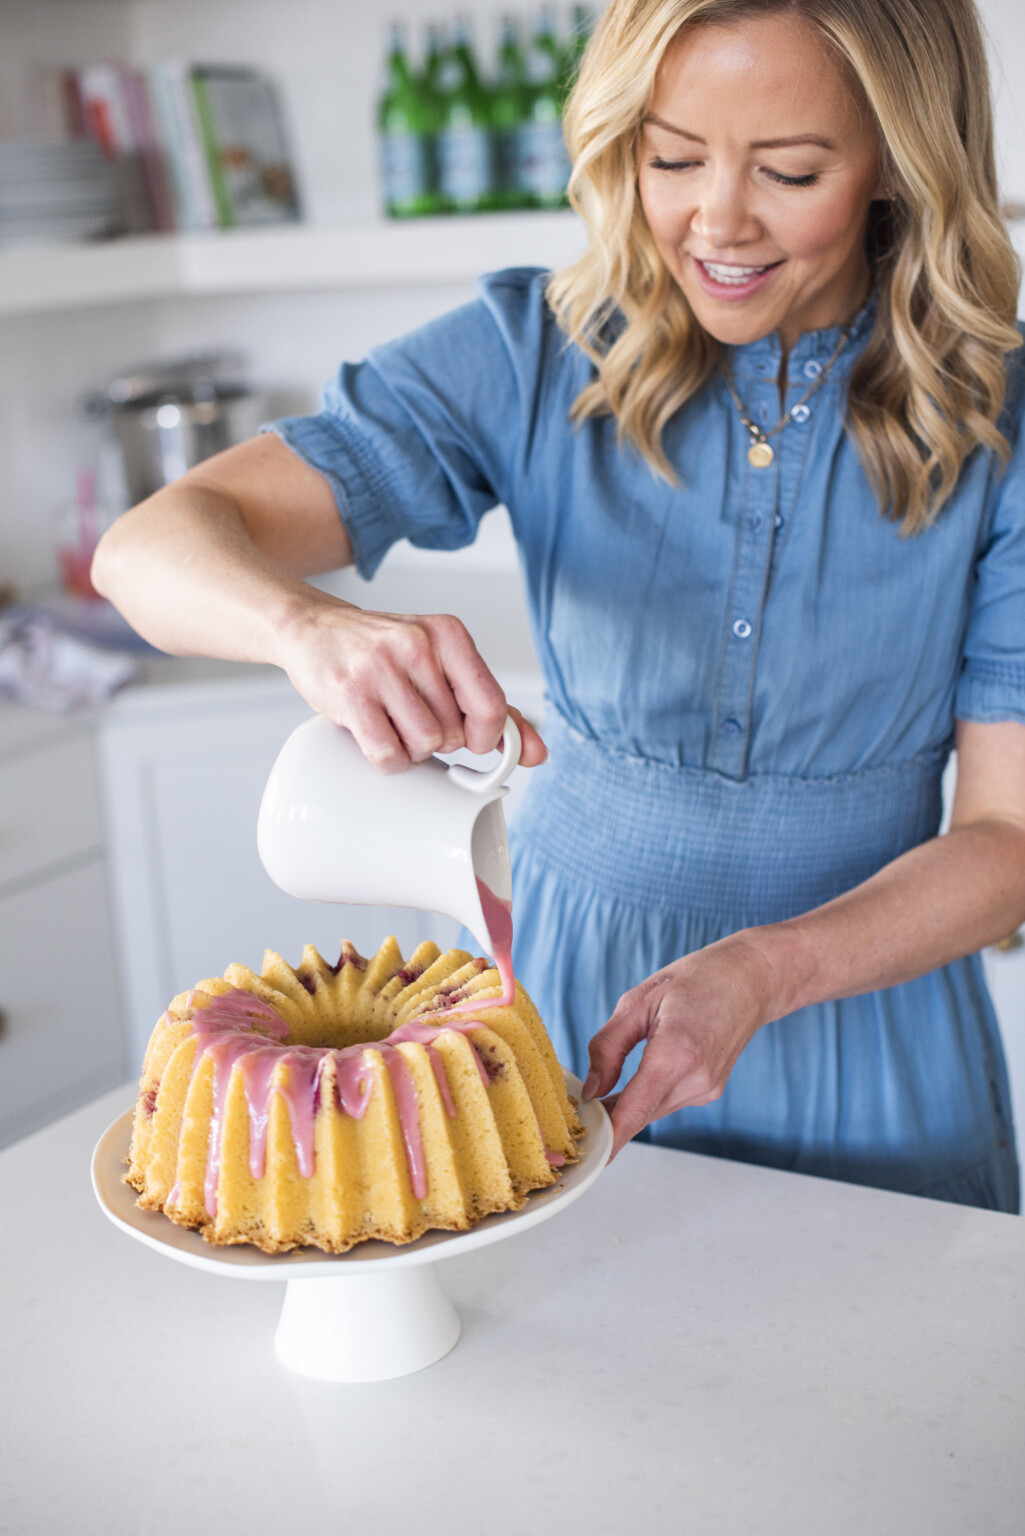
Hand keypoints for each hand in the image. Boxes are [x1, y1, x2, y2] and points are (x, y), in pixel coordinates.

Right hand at [276, 595, 546, 772]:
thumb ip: (492, 708)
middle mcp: (417, 645)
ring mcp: (381, 668)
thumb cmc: (383, 652)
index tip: (471, 739)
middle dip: (438, 739)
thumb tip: (536, 752)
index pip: (492, 705)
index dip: (486, 737)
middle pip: (455, 734)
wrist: (313, 630)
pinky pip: (388, 754)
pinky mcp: (351, 695)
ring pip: (424, 746)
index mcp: (448, 634)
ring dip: (410, 749)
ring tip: (393, 722)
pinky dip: (386, 758)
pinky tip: (375, 734)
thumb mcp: (440, 664)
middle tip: (413, 716)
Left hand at [583, 932, 778, 1158]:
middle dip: (609, 1115)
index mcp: (676, 1053)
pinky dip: (649, 1095)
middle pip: (640, 1113)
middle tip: (577, 1106)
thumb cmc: (695, 980)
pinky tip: (644, 1071)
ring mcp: (707, 1089)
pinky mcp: (711, 1091)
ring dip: (629, 1103)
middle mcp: (696, 1079)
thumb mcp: (638, 1000)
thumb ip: (608, 1047)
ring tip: (609, 1079)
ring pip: (653, 1110)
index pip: (636, 1110)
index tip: (588, 1158)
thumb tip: (591, 1090)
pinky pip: (668, 1101)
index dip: (610, 1137)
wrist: (750, 979)